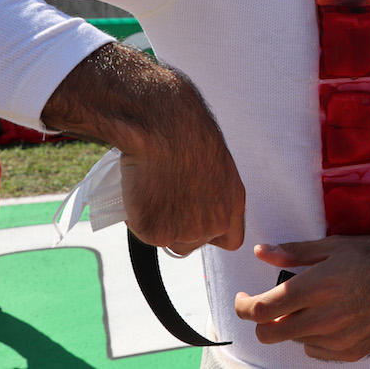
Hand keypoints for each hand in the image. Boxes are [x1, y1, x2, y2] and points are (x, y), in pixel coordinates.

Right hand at [43, 43, 245, 254]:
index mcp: (233, 203)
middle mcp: (214, 223)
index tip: (194, 220)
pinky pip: (141, 231)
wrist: (164, 126)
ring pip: (166, 241)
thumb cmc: (185, 131)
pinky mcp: (156, 232)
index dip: (210, 233)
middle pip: (192, 244)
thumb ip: (210, 189)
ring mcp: (186, 231)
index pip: (231, 240)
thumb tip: (191, 197)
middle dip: (176, 227)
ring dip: (156, 224)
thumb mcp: (213, 161)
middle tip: (162, 199)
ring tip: (151, 189)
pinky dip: (136, 216)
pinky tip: (138, 189)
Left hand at [234, 229, 369, 361]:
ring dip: (290, 326)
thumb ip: (294, 252)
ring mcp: (338, 340)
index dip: (242, 305)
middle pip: (270, 333)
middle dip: (262, 320)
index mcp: (315, 287)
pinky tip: (327, 318)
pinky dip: (312, 337)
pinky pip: (315, 351)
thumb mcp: (335, 245)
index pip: (261, 308)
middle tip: (268, 304)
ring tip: (309, 304)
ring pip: (293, 341)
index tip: (242, 298)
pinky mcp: (351, 353)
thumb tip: (261, 250)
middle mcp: (323, 318)